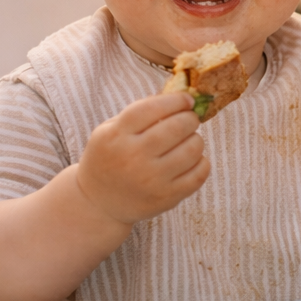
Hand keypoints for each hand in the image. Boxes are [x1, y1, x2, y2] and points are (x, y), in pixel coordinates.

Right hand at [75, 92, 208, 224]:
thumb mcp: (109, 131)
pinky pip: (198, 174)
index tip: (187, 100)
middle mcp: (133, 157)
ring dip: (196, 140)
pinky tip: (193, 160)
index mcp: (116, 136)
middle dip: (190, 118)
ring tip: (189, 141)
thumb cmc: (109, 159)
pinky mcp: (166, 197)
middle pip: (177, 127)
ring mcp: (151, 179)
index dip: (175, 100)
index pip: (152, 109)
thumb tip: (178, 97)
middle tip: (189, 120)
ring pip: (192, 149)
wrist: (98, 203)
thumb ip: (139, 113)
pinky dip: (202, 162)